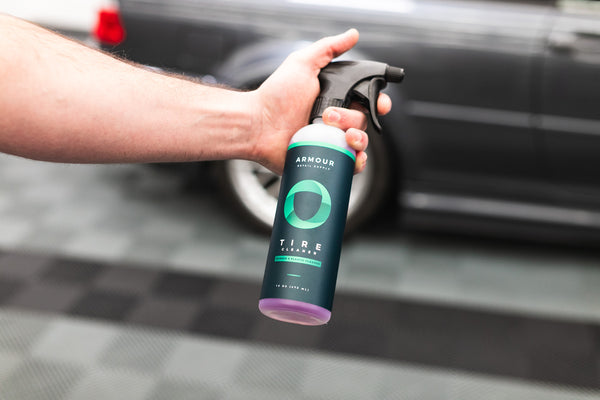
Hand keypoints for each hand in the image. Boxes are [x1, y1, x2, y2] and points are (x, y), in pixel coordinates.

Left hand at [249, 29, 391, 174]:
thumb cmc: (275, 96)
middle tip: (331, 116)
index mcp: (333, 99)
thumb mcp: (302, 64)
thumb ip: (328, 48)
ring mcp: (331, 142)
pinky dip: (356, 163)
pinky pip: (350, 165)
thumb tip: (352, 34)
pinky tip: (350, 157)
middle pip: (364, 122)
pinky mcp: (325, 160)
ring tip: (337, 135)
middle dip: (355, 119)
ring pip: (361, 144)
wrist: (257, 125)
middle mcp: (335, 122)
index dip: (378, 103)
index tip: (381, 105)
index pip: (366, 102)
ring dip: (358, 140)